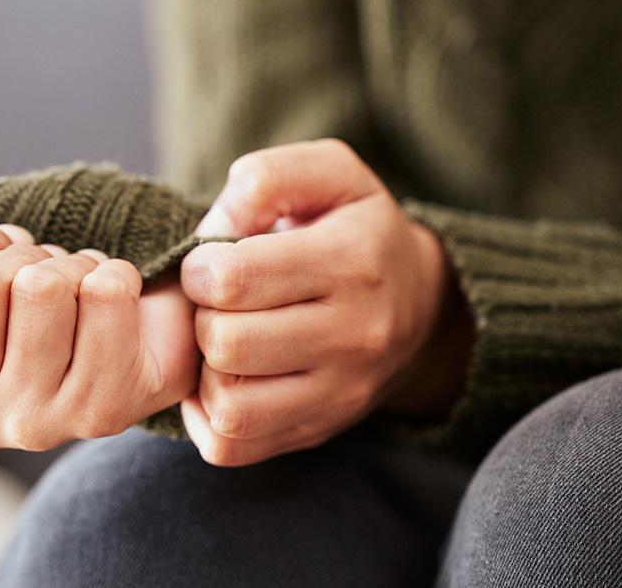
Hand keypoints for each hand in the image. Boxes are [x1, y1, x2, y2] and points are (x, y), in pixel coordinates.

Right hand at [0, 222, 198, 451]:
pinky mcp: (99, 413)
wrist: (137, 340)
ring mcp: (31, 423)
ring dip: (73, 267)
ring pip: (43, 287)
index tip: (2, 258)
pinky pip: (106, 293)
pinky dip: (117, 276)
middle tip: (47, 279)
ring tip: (79, 294)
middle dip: (24, 256)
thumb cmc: (37, 303)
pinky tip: (116, 307)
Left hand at [179, 139, 472, 465]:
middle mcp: (355, 335)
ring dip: (205, 371)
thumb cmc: (355, 229)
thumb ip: (266, 179)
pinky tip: (220, 380)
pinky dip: (208, 417)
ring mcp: (341, 393)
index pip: (235, 278)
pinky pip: (233, 445)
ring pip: (229, 404)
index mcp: (352, 261)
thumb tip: (214, 231)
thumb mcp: (329, 175)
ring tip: (220, 341)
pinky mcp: (320, 431)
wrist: (421, 304)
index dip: (200, 267)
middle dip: (201, 317)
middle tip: (215, 304)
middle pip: (226, 344)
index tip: (211, 263)